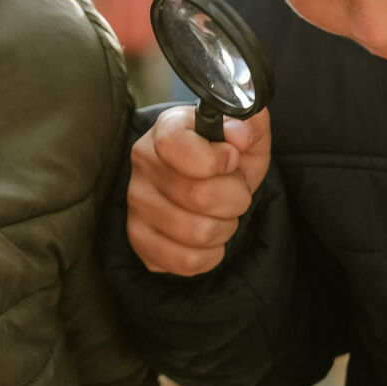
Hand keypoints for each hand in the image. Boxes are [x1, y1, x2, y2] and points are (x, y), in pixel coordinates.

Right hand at [126, 106, 271, 275]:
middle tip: (234, 191)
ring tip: (221, 214)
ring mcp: (136, 203)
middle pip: (199, 196)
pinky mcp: (139, 238)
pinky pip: (187, 261)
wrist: (207, 186)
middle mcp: (143, 163)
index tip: (231, 160)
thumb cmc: (225, 159)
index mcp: (166, 129)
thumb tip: (241, 133)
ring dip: (225, 227)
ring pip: (197, 233)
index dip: (217, 160)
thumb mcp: (246, 138)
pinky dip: (211, 254)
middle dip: (235, 199)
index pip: (179, 146)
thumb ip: (250, 124)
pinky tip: (209, 237)